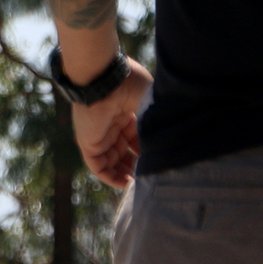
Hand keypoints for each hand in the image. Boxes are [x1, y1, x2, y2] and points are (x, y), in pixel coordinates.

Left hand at [72, 56, 150, 188]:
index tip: (159, 161)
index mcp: (126, 112)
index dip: (147, 151)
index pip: (137, 138)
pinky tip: (125, 183)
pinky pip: (97, 166)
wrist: (107, 79)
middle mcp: (111, 125)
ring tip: (140, 184)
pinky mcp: (88, 143)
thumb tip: (174, 138)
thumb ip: (157, 120)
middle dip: (136, 166)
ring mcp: (99, 134)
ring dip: (124, 174)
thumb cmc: (131, 84)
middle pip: (124, 152)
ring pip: (111, 161)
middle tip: (150, 177)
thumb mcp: (150, 103)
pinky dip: (110, 176)